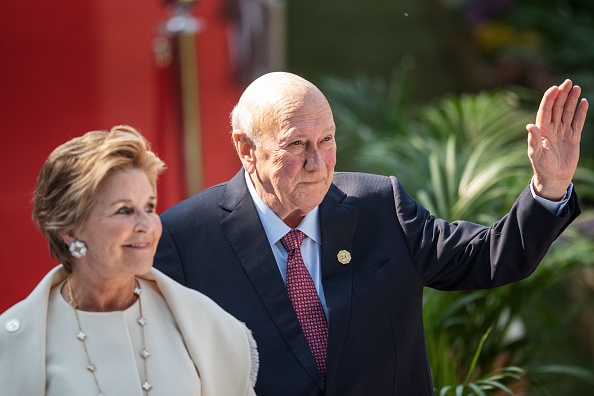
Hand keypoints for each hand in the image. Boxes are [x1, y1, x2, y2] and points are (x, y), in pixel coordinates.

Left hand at [526, 79, 588, 199]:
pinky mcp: (573, 137)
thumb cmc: (542, 167)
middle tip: (568, 82)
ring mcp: (563, 132)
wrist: (554, 177)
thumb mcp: (536, 154)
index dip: (549, 99)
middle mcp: (552, 128)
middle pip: (557, 107)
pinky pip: (577, 122)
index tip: (554, 88)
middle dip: (562, 95)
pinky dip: (581, 112)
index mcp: (542, 130)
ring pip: (568, 112)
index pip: (545, 110)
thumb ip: (533, 140)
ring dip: (572, 100)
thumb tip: (529, 126)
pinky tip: (584, 102)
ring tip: (576, 88)